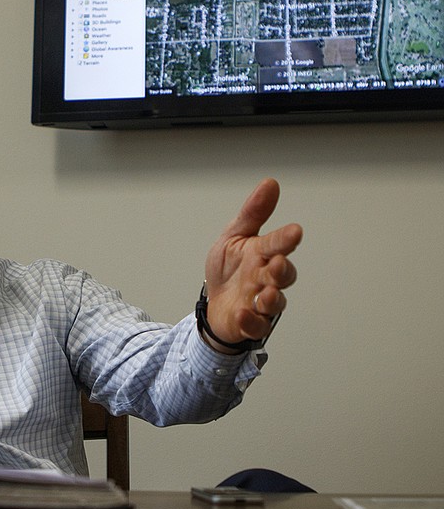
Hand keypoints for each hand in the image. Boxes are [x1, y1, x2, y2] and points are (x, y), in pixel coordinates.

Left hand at [203, 178, 302, 351]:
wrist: (213, 303)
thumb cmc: (229, 269)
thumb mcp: (234, 237)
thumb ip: (253, 213)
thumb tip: (270, 183)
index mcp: (263, 254)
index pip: (278, 244)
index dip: (286, 239)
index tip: (295, 231)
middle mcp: (266, 278)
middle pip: (283, 275)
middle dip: (282, 270)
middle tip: (277, 264)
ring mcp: (260, 302)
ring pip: (275, 303)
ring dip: (271, 298)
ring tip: (264, 293)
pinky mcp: (251, 323)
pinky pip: (256, 326)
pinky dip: (250, 321)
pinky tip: (242, 314)